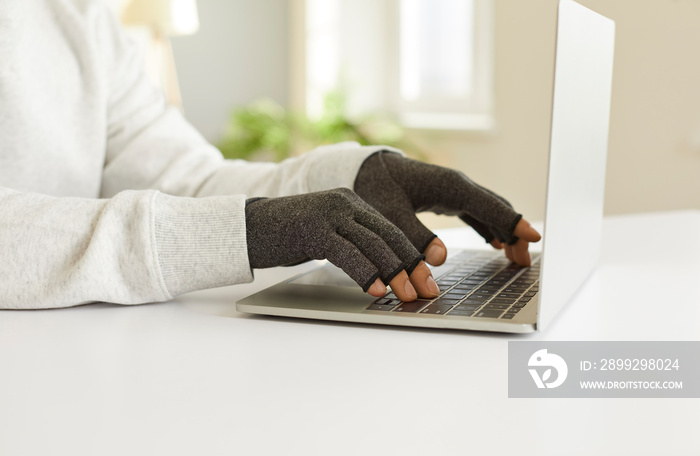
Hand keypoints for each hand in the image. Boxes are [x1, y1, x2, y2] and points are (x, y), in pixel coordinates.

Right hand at [245, 188, 440, 301]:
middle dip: (411, 266)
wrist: (247, 227)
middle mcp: (345, 202)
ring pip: (373, 244)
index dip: (412, 257)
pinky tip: (377, 290)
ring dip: (394, 273)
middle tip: (428, 291)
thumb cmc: (287, 236)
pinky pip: (347, 252)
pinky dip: (365, 273)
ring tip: (408, 295)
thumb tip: (383, 274)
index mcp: (352, 202)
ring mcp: (329, 213)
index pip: (391, 231)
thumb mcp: (326, 235)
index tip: (428, 280)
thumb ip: (352, 244)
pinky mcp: (313, 228)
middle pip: (388, 236)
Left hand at [354, 152, 541, 266]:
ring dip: (505, 232)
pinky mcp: (448, 197)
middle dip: (515, 233)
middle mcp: (459, 185)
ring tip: (516, 258)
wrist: (366, 169)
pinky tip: (496, 244)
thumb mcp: (390, 215)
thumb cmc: (376, 187)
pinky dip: (490, 228)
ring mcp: (456, 190)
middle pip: (497, 209)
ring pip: (490, 211)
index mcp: (451, 186)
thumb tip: (440, 258)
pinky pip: (477, 213)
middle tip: (524, 261)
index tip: (535, 238)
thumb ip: (414, 236)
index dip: (514, 223)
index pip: (491, 206)